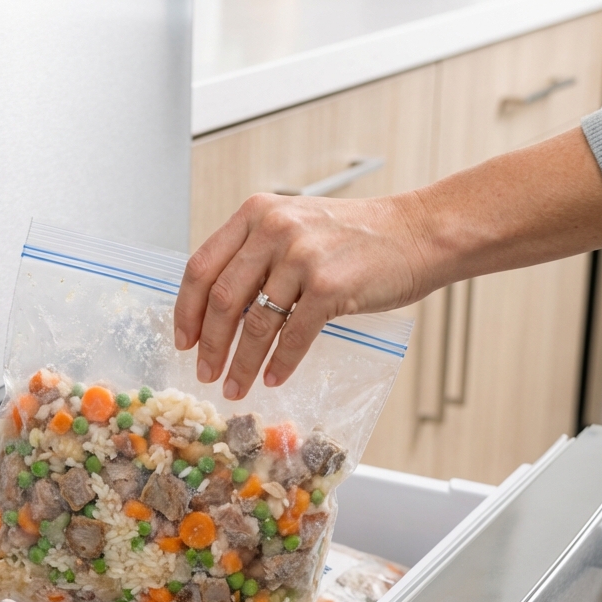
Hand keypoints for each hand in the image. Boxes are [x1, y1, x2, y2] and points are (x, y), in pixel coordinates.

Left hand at [174, 191, 428, 398]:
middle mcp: (274, 229)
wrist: (418, 233)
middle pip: (222, 299)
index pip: (201, 266)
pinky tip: (273, 378)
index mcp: (256, 214)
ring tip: (235, 387)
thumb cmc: (355, 238)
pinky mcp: (330, 286)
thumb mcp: (295, 228)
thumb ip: (255, 256)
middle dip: (210, 345)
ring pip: (256, 323)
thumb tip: (217, 313)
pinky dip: (280, 363)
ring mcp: (302, 257)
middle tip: (205, 373)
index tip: (183, 341)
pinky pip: (293, 336)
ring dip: (241, 363)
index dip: (187, 310)